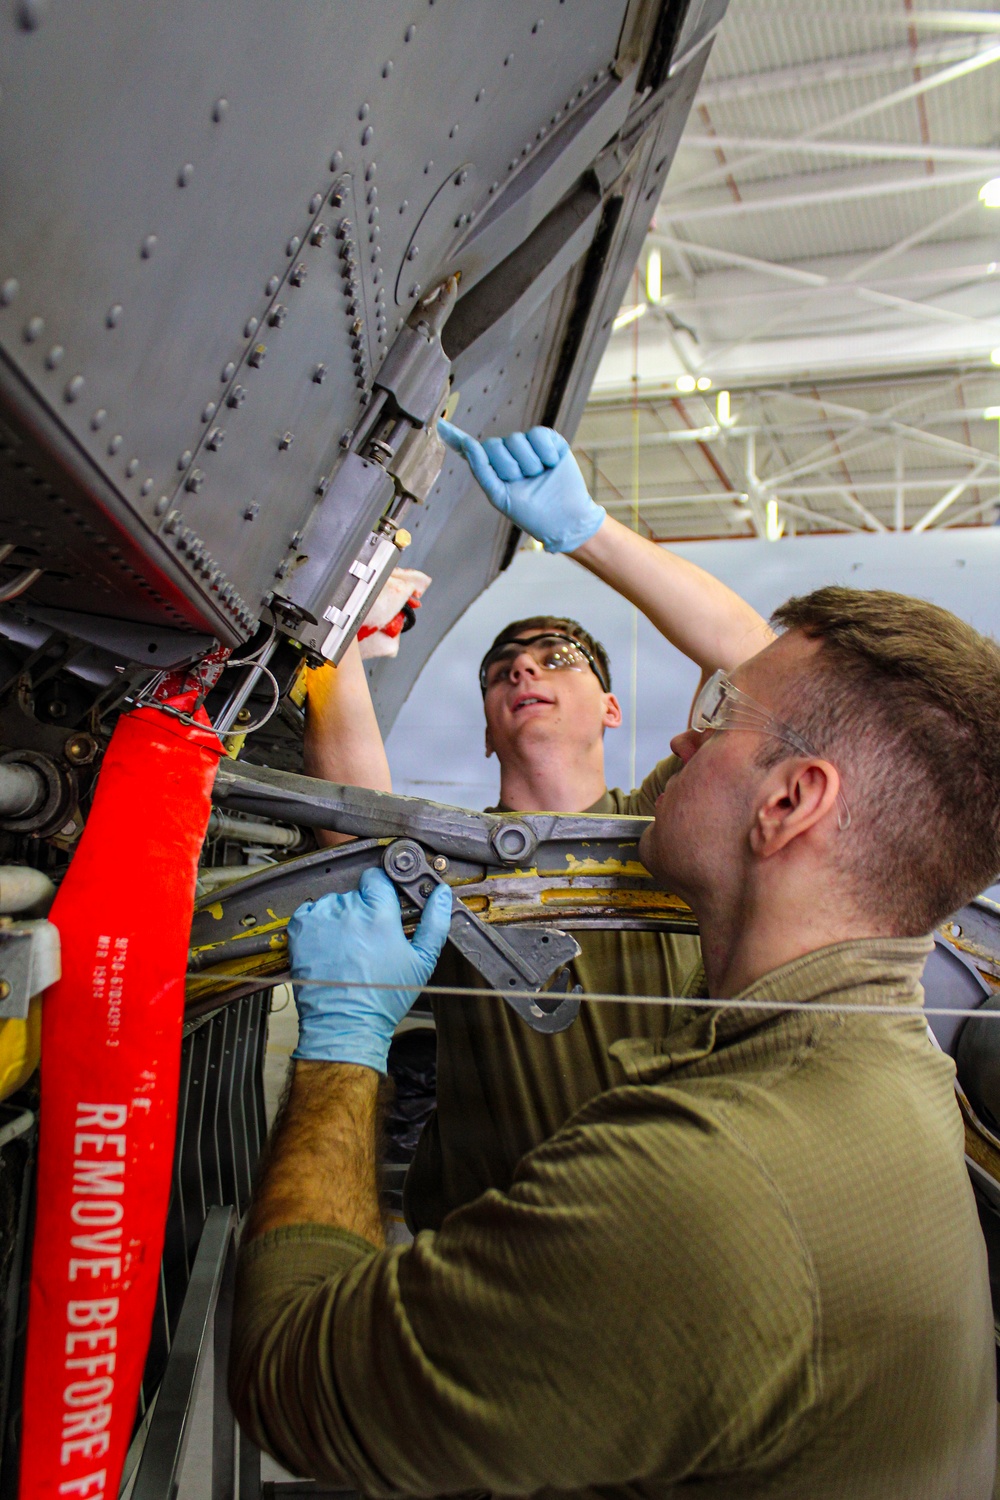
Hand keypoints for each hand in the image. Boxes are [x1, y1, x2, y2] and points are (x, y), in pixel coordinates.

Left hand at [288, 868, 451, 1072]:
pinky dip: (317, 924)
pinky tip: (327, 945)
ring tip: (346, 946)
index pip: (377, 878)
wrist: (344, 1023)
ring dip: (339, 916)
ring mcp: (322, 918)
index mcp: (379, 914)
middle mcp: (349, 910)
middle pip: (356, 893)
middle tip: (366, 938)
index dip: (381, 891)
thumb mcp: (422, 962)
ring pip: (333, 902)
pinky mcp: (301, 929)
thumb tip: (440, 893)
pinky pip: (310, 912)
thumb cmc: (383, 997)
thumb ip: (435, 923)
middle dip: (362, 909)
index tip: (382, 906)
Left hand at [438, 420, 605, 553]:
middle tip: (523, 482)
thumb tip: (469, 444)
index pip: (471, 450)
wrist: (564, 518)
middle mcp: (509, 455)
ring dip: (529, 463)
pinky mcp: (549, 441)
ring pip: (517, 439)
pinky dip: (545, 452)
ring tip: (539, 477)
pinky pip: (538, 434)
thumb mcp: (500, 496)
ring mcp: (529, 446)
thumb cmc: (532, 513)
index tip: (440, 427)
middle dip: (509, 467)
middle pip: (495, 444)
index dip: (455, 438)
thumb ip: (482, 469)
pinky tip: (551, 464)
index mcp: (493, 469)